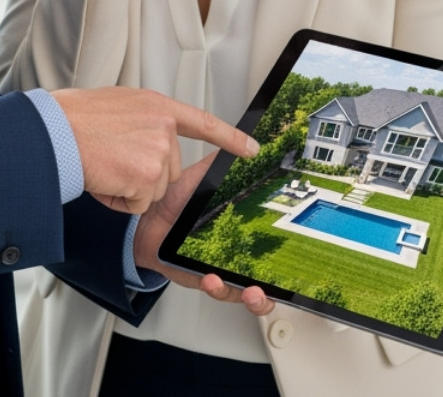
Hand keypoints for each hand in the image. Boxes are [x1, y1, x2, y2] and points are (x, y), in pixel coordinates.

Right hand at [49, 87, 257, 214]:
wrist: (54, 132)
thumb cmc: (73, 120)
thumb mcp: (119, 106)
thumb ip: (144, 120)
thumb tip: (149, 134)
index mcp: (158, 106)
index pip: (204, 123)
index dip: (231, 138)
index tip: (253, 149)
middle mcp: (164, 126)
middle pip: (169, 169)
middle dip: (142, 174)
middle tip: (110, 158)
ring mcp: (159, 151)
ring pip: (153, 189)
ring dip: (128, 188)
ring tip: (103, 165)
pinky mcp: (148, 177)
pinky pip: (138, 204)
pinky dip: (118, 200)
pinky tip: (103, 178)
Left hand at [135, 154, 275, 315]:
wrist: (144, 216)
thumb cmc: (174, 199)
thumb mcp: (203, 177)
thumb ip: (222, 164)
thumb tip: (247, 145)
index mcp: (240, 230)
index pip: (271, 246)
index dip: (287, 254)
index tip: (297, 254)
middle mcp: (232, 252)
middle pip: (265, 278)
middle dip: (275, 288)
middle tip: (277, 285)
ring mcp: (217, 267)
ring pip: (243, 291)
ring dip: (252, 297)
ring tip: (251, 290)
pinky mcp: (197, 278)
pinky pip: (214, 291)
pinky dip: (217, 289)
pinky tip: (214, 279)